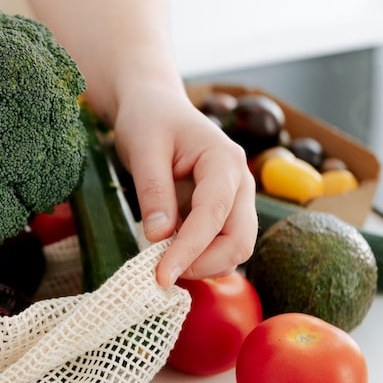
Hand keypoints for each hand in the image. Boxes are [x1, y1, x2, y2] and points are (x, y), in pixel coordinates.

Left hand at [112, 84, 257, 286]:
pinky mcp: (222, 212)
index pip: (214, 213)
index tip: (162, 275)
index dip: (190, 249)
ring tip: (162, 263)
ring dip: (203, 265)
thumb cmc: (149, 121)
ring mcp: (235, 199)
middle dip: (204, 264)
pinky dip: (199, 259)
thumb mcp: (142, 149)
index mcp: (224, 160)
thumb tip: (158, 237)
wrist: (155, 107)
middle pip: (239, 240)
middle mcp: (239, 182)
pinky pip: (220, 246)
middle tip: (161, 275)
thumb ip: (153, 191)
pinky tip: (170, 256)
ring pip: (235, 248)